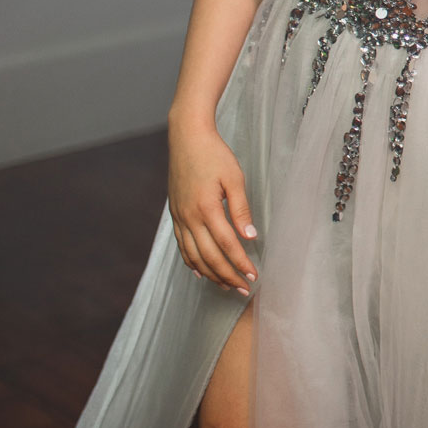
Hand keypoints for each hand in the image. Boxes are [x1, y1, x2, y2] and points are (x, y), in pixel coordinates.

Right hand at [167, 121, 257, 293]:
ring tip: (225, 285)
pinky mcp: (175, 215)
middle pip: (209, 256)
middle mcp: (189, 218)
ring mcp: (179, 218)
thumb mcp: (234, 178)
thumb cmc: (214, 155)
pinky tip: (201, 271)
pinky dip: (192, 262)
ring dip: (210, 273)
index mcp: (206, 209)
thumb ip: (241, 209)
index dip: (240, 263)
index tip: (253, 275)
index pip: (226, 245)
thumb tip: (250, 237)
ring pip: (193, 256)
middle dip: (227, 275)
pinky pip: (182, 246)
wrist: (186, 138)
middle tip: (242, 288)